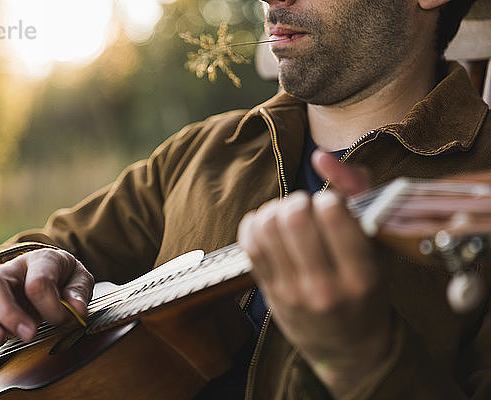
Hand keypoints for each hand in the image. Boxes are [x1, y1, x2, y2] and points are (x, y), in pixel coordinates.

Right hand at [0, 248, 93, 359]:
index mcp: (39, 260)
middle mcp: (10, 270)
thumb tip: (76, 309)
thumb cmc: (61, 277)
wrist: (45, 273)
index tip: (62, 320)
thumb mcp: (78, 279)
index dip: (50, 305)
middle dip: (7, 311)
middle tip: (27, 334)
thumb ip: (78, 292)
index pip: (38, 280)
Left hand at [237, 153, 391, 396]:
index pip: (333, 214)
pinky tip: (270, 228)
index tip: (332, 208)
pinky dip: (256, 223)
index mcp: (362, 275)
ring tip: (287, 218)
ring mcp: (292, 292)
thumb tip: (320, 157)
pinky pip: (249, 243)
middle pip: (293, 218)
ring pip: (266, 227)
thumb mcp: (379, 248)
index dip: (328, 199)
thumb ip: (359, 194)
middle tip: (306, 210)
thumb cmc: (368, 291)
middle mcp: (325, 287)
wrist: (350, 348)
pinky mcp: (269, 292)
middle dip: (298, 202)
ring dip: (275, 211)